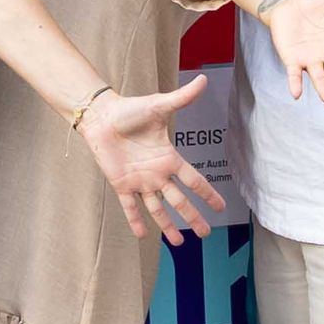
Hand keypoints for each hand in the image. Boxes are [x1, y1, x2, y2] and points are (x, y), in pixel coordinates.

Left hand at [77, 79, 224, 242]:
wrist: (102, 116)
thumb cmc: (130, 110)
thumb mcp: (159, 106)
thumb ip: (182, 97)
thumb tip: (202, 80)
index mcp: (169, 158)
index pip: (194, 180)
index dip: (208, 194)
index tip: (220, 208)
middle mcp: (157, 174)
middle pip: (180, 201)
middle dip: (193, 217)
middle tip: (205, 233)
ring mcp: (140, 181)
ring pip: (158, 209)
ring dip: (168, 226)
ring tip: (179, 243)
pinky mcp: (122, 184)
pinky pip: (130, 207)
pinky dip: (136, 221)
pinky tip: (142, 235)